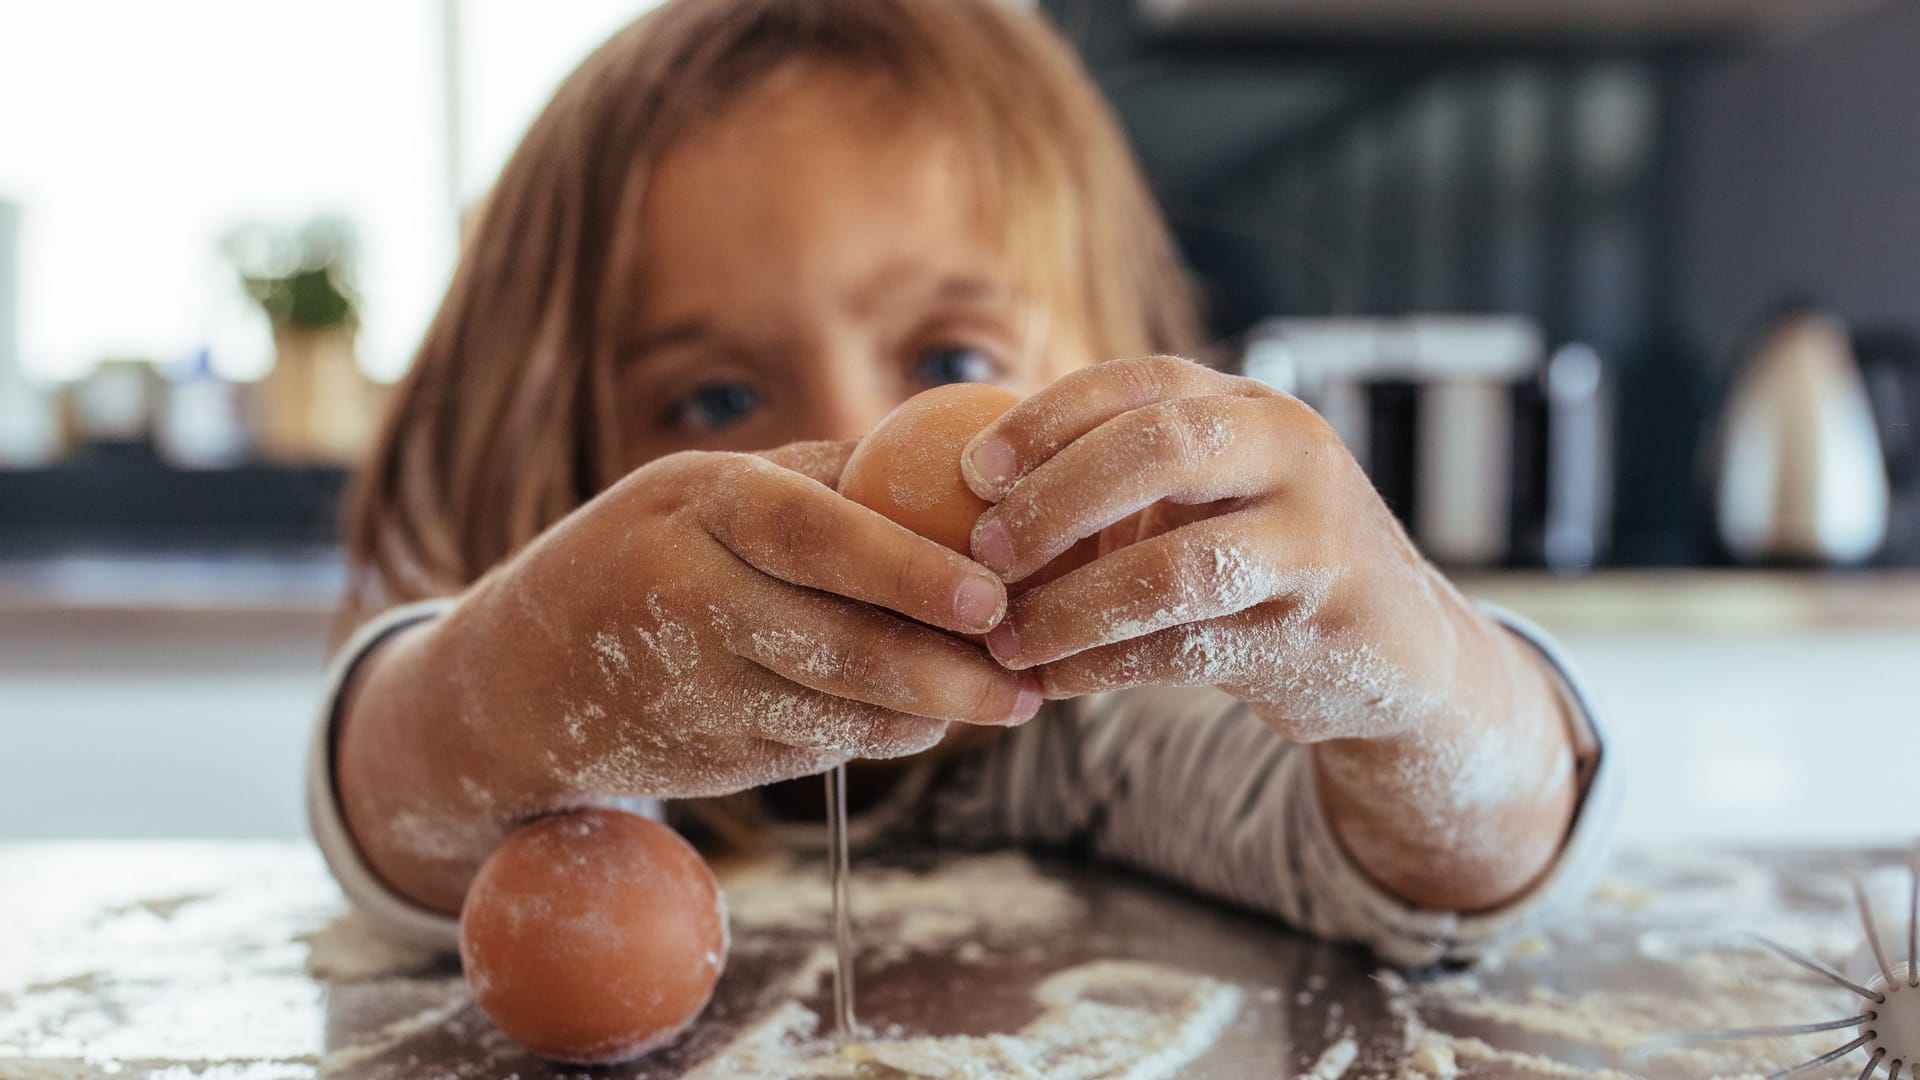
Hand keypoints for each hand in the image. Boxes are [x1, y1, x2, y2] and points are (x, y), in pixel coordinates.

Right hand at [337, 439, 1038, 910]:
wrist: (516, 681)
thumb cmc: (643, 551)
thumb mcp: (701, 488)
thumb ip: (818, 477)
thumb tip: (956, 466)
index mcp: (696, 509)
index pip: (813, 535)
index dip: (907, 570)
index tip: (991, 598)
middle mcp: (690, 599)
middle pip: (840, 647)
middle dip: (949, 673)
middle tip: (1029, 680)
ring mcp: (697, 692)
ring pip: (842, 714)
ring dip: (932, 712)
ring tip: (1009, 697)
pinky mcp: (710, 762)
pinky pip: (822, 752)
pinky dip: (886, 735)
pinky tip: (930, 716)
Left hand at [959, 355, 1474, 737]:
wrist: (1397, 649)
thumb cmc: (1262, 560)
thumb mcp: (1209, 496)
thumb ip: (1122, 477)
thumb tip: (962, 485)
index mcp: (1249, 406)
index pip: (1139, 384)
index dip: (1047, 419)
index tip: (971, 471)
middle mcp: (1292, 453)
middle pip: (1158, 449)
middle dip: (1055, 501)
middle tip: (983, 555)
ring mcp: (1314, 540)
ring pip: (1173, 568)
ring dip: (1071, 608)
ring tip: (1004, 639)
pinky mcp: (1318, 629)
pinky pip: (1186, 649)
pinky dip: (1104, 668)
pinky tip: (1050, 682)